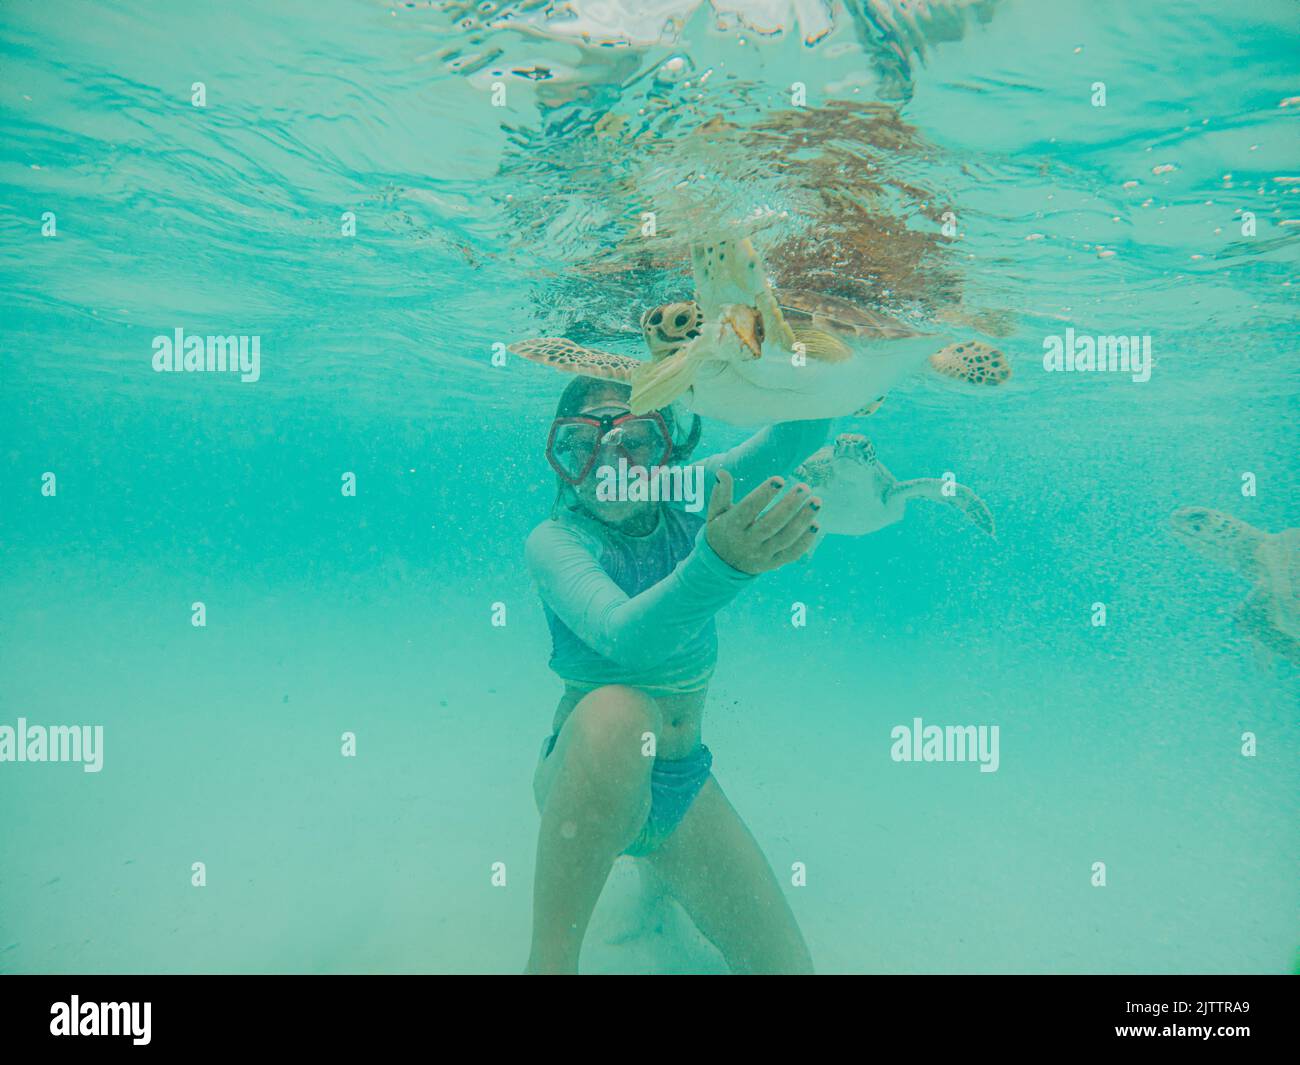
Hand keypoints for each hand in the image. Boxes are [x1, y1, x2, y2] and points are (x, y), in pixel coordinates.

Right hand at [704, 469, 820, 574]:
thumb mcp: (715, 513)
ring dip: (803, 520)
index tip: (779, 479)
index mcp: (732, 526)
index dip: (764, 494)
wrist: (722, 565)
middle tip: (804, 487)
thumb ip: (720, 494)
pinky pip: (792, 553)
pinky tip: (815, 524)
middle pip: (771, 524)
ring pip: (785, 538)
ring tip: (816, 501)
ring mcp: (761, 555)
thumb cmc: (722, 531)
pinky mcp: (773, 563)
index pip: (749, 509)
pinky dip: (806, 540)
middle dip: (789, 505)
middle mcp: (747, 542)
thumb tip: (722, 472)